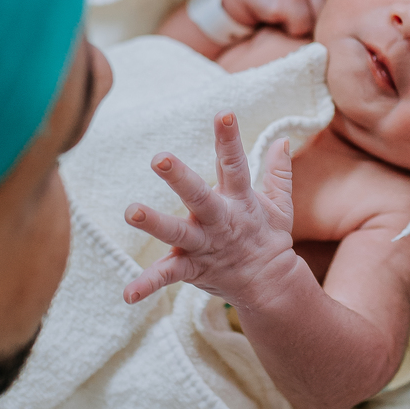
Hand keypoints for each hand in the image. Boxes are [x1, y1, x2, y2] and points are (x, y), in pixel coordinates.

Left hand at [122, 111, 297, 306]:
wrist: (270, 286)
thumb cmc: (268, 238)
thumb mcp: (280, 205)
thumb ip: (278, 172)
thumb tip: (282, 140)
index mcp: (240, 201)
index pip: (235, 164)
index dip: (229, 139)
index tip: (223, 114)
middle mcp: (220, 221)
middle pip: (199, 196)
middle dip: (180, 178)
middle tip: (159, 158)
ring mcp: (204, 245)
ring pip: (177, 232)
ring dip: (155, 223)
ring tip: (131, 212)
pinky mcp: (192, 269)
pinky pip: (167, 276)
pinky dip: (147, 284)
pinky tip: (128, 294)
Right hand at [220, 0, 340, 37]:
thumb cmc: (274, 1)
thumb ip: (326, 6)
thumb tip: (347, 32)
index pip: (346, 4)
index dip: (328, 17)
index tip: (307, 13)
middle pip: (334, 15)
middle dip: (315, 23)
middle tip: (292, 14)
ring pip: (319, 23)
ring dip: (301, 27)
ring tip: (283, 13)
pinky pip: (301, 27)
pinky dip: (288, 28)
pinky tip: (274, 14)